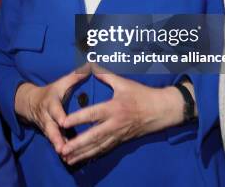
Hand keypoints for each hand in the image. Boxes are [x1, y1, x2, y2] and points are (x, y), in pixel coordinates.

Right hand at [14, 68, 88, 152]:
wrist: (31, 103)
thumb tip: (89, 66)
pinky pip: (56, 143)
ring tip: (66, 157)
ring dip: (59, 147)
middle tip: (62, 148)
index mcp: (51, 104)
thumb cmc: (52, 92)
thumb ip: (75, 76)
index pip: (55, 111)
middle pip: (51, 129)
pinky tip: (70, 160)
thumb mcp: (61, 83)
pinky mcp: (49, 135)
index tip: (64, 123)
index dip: (59, 117)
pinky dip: (62, 151)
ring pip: (52, 139)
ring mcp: (47, 128)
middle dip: (56, 139)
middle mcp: (48, 117)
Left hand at [60, 67, 183, 164]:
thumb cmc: (143, 95)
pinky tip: (83, 158)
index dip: (77, 119)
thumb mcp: (124, 83)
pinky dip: (93, 155)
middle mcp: (115, 124)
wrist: (162, 110)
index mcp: (114, 108)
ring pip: (98, 147)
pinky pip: (105, 149)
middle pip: (93, 136)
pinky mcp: (121, 140)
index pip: (92, 114)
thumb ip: (105, 76)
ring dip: (82, 154)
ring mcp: (118, 134)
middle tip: (62, 150)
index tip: (63, 123)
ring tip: (68, 159)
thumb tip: (91, 66)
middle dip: (77, 144)